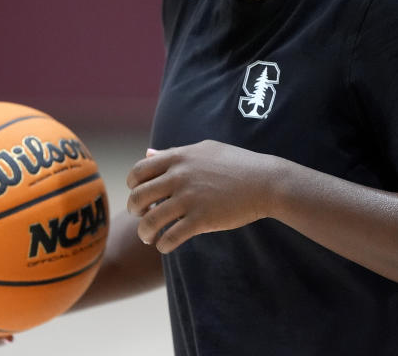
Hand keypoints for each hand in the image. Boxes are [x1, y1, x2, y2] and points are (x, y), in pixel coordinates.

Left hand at [125, 140, 276, 252]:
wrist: (266, 182)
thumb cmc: (236, 164)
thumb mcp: (204, 150)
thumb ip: (173, 152)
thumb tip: (148, 153)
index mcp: (179, 158)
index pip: (139, 171)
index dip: (132, 186)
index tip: (138, 195)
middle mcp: (180, 176)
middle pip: (139, 197)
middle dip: (134, 211)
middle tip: (141, 217)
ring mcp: (190, 198)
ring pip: (150, 221)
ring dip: (144, 233)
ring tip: (148, 237)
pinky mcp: (202, 219)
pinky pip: (170, 237)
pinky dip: (163, 245)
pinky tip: (165, 246)